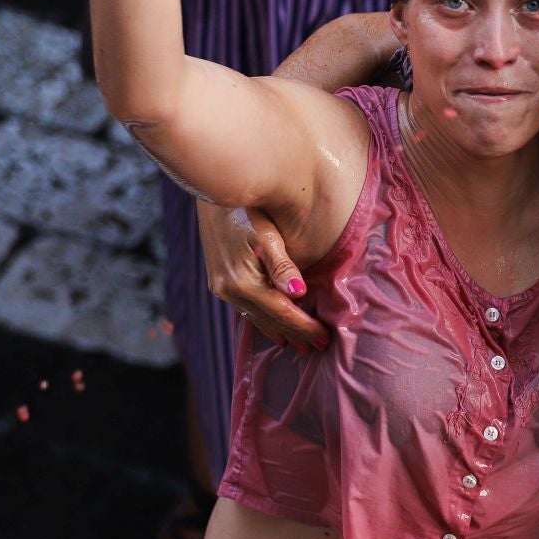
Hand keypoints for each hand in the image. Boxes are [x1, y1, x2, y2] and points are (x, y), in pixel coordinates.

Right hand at [196, 200, 328, 350]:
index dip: (305, 327)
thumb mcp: (268, 235)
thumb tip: (299, 293)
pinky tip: (271, 325)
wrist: (213, 192)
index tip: (325, 338)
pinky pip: (245, 309)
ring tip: (298, 344)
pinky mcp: (218, 282)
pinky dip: (262, 319)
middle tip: (319, 347)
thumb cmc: (246, 210)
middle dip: (295, 334)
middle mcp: (229, 291)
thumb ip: (282, 266)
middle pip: (269, 320)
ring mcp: (221, 288)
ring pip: (256, 318)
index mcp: (244, 283)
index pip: (282, 313)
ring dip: (278, 331)